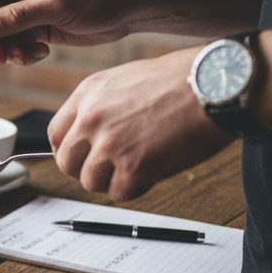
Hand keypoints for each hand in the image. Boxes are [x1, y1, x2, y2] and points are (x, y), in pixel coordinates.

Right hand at [0, 0, 139, 65]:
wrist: (129, 9)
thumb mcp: (57, 6)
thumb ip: (19, 17)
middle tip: (3, 57)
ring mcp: (28, 10)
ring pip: (1, 35)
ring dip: (8, 51)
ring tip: (27, 57)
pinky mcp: (38, 28)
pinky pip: (17, 44)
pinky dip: (23, 54)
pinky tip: (42, 53)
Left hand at [48, 47, 231, 200]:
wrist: (215, 84)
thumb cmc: (181, 80)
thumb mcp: (125, 80)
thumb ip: (100, 106)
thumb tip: (86, 134)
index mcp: (87, 96)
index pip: (56, 135)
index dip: (69, 151)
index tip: (84, 157)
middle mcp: (91, 120)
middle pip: (67, 164)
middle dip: (87, 170)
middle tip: (111, 168)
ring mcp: (110, 144)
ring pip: (90, 182)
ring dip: (112, 181)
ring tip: (138, 167)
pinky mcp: (134, 166)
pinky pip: (120, 193)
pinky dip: (136, 188)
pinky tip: (153, 173)